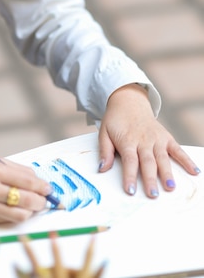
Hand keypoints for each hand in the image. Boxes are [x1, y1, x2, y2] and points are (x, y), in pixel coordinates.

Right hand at [0, 155, 51, 223]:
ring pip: (20, 213)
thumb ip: (11, 167)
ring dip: (32, 210)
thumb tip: (35, 177)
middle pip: (26, 198)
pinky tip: (20, 210)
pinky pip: (9, 219)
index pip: (26, 179)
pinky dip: (19, 216)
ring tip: (34, 205)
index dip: (41, 186)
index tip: (48, 188)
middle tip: (45, 199)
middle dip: (41, 200)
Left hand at [98, 83, 199, 197]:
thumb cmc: (116, 120)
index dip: (130, 176)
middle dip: (150, 179)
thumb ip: (105, 151)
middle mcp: (143, 140)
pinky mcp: (166, 137)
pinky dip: (186, 159)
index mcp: (127, 140)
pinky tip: (194, 170)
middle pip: (147, 162)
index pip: (129, 161)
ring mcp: (156, 138)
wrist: (128, 101)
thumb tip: (101, 169)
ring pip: (162, 158)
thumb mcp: (104, 132)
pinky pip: (177, 149)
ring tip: (170, 186)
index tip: (130, 190)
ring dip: (167, 173)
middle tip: (153, 194)